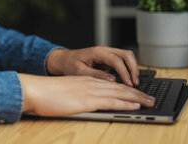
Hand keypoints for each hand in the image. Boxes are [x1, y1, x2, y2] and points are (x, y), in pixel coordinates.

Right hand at [19, 74, 154, 115]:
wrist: (35, 90)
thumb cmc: (46, 94)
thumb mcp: (66, 93)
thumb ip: (78, 95)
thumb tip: (85, 102)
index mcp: (86, 81)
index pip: (112, 85)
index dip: (128, 90)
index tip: (139, 95)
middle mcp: (91, 83)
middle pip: (120, 87)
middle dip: (138, 94)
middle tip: (152, 99)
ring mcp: (90, 91)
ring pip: (120, 93)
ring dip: (137, 98)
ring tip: (150, 102)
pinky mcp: (87, 100)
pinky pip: (111, 100)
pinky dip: (125, 102)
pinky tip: (135, 105)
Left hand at [46, 47, 139, 86]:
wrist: (64, 60)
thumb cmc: (70, 65)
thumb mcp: (80, 72)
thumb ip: (95, 75)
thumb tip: (112, 80)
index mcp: (98, 52)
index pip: (117, 60)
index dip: (125, 72)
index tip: (129, 84)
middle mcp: (105, 50)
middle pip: (126, 55)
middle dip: (133, 69)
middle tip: (135, 83)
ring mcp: (107, 53)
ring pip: (127, 56)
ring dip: (133, 68)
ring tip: (134, 82)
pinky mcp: (108, 58)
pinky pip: (123, 61)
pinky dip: (128, 68)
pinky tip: (128, 79)